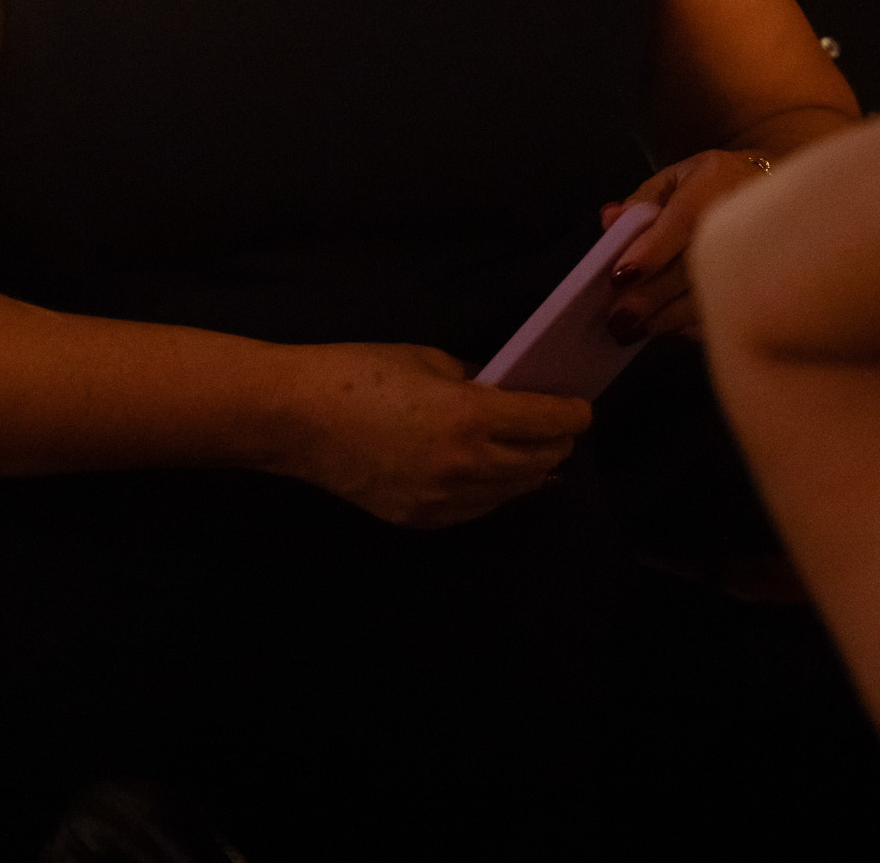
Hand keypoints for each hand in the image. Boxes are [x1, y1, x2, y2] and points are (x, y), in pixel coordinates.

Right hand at [272, 341, 590, 529]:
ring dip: (532, 471)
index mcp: (471, 417)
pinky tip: (495, 475)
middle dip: (559, 443)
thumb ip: (476, 379)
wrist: (297, 418)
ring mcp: (443, 501)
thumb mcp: (429, 359)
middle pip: (540, 462)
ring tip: (539, 453)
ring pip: (513, 492)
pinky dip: (496, 491)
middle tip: (564, 427)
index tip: (582, 407)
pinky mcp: (420, 520)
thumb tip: (506, 391)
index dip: (574, 414)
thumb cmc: (360, 372)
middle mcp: (466, 466)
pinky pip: (478, 509)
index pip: (548, 423)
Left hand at [599, 150, 772, 344]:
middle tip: (616, 320)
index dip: (648, 254)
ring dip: (666, 320)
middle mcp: (732, 227)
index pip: (678, 225)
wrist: (781, 188)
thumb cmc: (719, 181)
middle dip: (649, 298)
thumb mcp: (680, 175)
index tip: (619, 277)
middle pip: (688, 270)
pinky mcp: (759, 286)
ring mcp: (750, 260)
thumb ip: (642, 198)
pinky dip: (695, 326)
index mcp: (709, 192)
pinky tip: (672, 330)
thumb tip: (609, 219)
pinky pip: (725, 312)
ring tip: (633, 331)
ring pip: (704, 298)